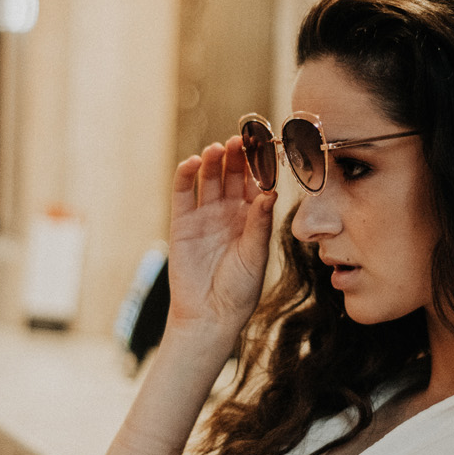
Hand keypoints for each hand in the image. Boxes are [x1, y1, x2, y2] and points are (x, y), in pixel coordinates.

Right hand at [165, 136, 275, 338]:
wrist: (210, 315)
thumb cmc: (239, 290)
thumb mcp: (255, 255)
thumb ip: (260, 224)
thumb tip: (270, 193)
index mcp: (253, 218)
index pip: (258, 183)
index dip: (261, 165)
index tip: (266, 145)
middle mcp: (230, 212)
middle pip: (234, 175)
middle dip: (237, 156)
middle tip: (241, 139)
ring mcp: (206, 215)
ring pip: (210, 179)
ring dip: (213, 161)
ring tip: (217, 148)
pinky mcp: (182, 223)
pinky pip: (183, 194)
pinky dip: (186, 176)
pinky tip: (192, 162)